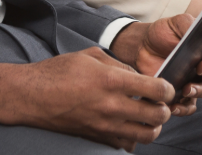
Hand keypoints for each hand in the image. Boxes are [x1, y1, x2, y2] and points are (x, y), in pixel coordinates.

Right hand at [0, 46, 174, 151]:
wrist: (34, 96)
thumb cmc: (59, 71)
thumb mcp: (91, 56)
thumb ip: (119, 64)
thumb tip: (138, 76)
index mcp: (112, 80)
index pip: (156, 89)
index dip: (168, 88)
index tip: (166, 86)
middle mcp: (112, 106)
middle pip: (157, 116)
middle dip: (164, 109)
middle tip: (159, 102)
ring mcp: (105, 125)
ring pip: (146, 135)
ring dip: (153, 126)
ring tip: (147, 116)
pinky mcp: (98, 137)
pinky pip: (127, 144)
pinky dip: (134, 137)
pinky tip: (129, 125)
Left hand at [111, 16, 201, 114]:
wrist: (142, 47)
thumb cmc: (163, 32)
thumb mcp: (175, 22)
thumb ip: (188, 23)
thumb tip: (198, 28)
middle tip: (201, 66)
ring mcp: (198, 78)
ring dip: (201, 90)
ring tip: (188, 89)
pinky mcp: (184, 93)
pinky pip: (190, 105)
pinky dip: (184, 108)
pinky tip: (174, 106)